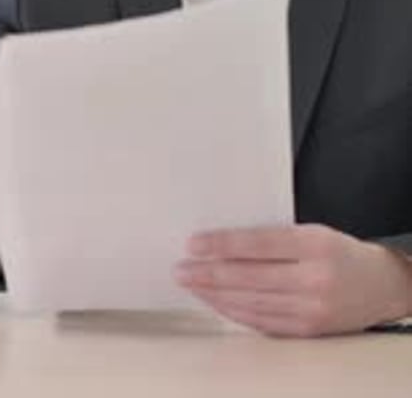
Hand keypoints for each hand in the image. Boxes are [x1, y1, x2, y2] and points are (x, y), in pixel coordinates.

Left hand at [175, 224, 411, 336]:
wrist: (381, 285)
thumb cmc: (339, 251)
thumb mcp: (312, 231)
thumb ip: (274, 237)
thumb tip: (223, 243)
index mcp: (314, 244)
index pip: (257, 244)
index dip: (221, 245)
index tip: (193, 244)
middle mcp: (313, 279)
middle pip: (249, 277)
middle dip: (208, 273)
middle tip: (181, 268)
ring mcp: (311, 310)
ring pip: (251, 303)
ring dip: (215, 294)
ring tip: (191, 284)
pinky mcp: (307, 331)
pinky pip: (261, 322)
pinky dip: (234, 312)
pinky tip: (216, 302)